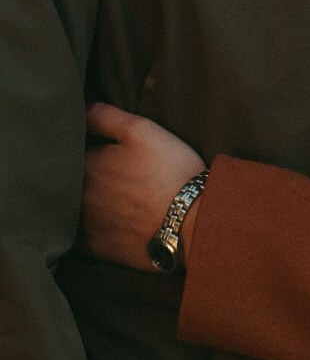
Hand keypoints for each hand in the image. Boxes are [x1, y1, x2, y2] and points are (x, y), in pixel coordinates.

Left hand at [83, 104, 206, 270]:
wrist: (191, 223)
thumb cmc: (169, 171)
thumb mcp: (142, 130)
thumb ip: (104, 116)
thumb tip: (80, 110)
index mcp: (85, 165)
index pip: (70, 150)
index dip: (83, 146)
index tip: (99, 148)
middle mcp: (76, 196)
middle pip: (68, 181)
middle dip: (79, 174)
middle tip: (107, 172)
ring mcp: (83, 226)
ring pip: (71, 208)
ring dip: (81, 201)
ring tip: (109, 196)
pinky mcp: (95, 249)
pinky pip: (79, 237)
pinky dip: (88, 227)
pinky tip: (106, 221)